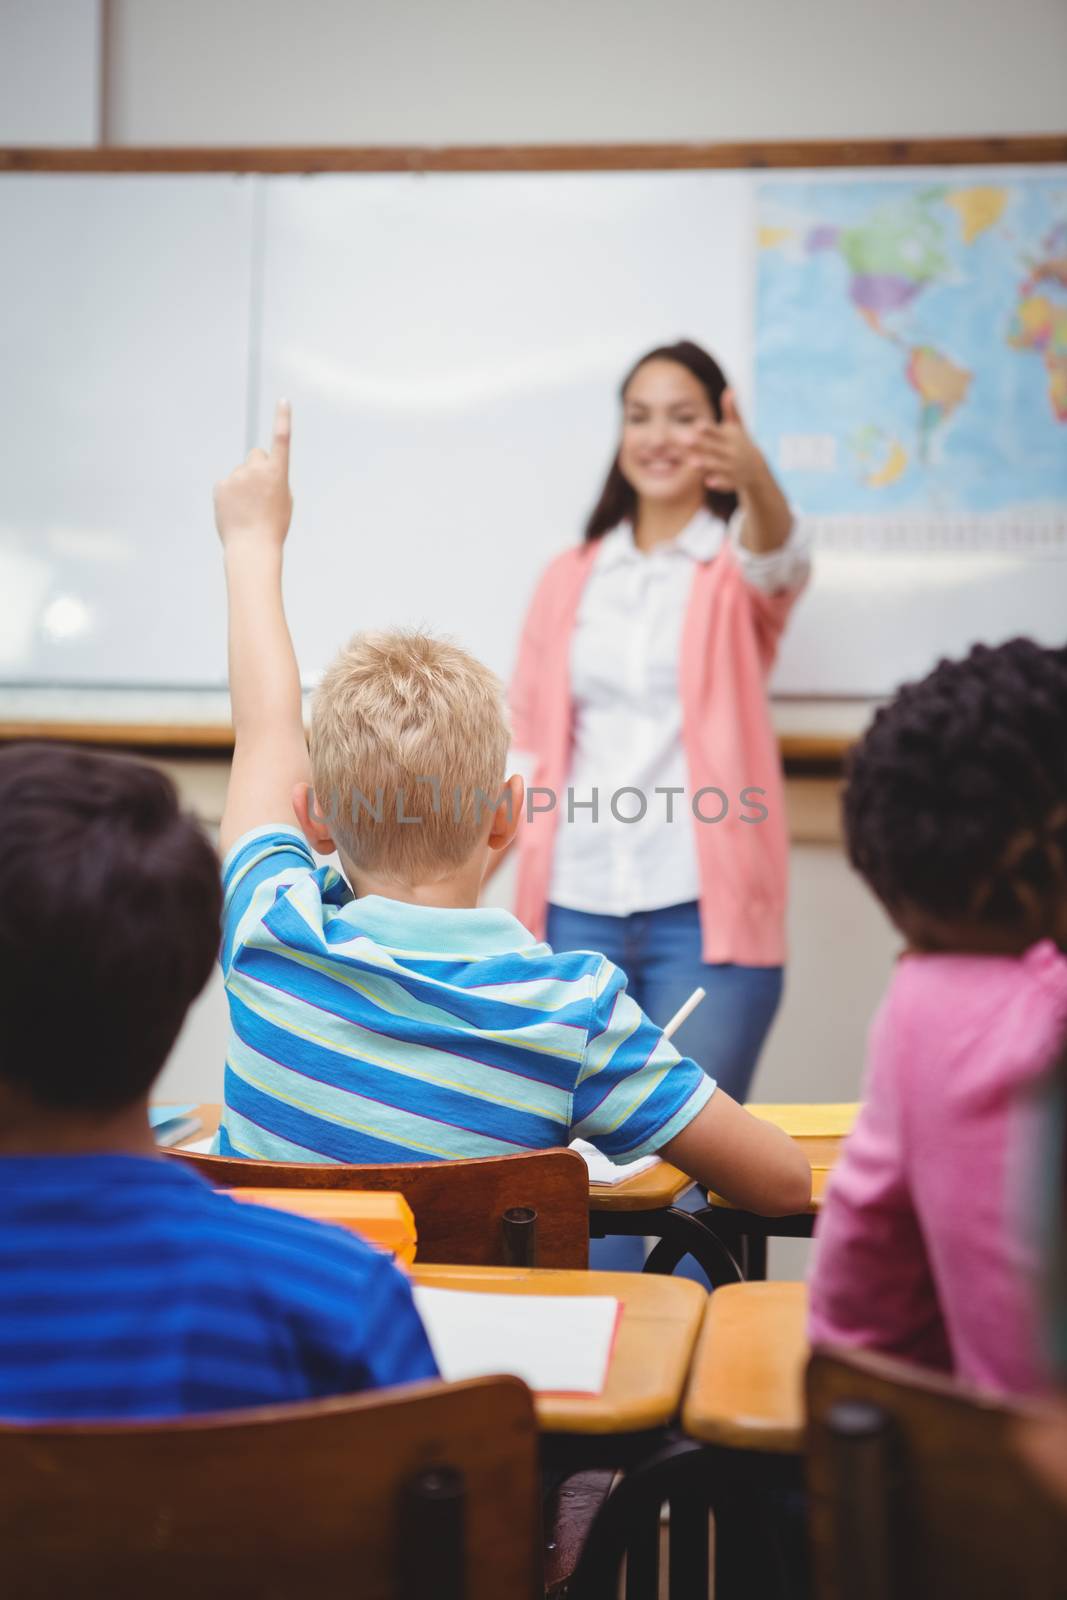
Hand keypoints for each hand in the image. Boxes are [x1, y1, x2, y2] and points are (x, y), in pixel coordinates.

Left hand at [214, 400, 292, 549]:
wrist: (251, 547)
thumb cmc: (273, 527)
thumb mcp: (284, 502)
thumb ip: (274, 481)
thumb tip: (260, 473)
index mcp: (277, 473)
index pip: (281, 439)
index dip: (283, 419)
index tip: (283, 401)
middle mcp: (256, 469)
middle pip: (255, 455)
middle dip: (256, 468)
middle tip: (258, 493)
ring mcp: (237, 476)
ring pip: (240, 473)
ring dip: (243, 486)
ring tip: (247, 510)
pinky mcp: (221, 485)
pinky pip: (226, 485)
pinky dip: (230, 495)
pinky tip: (235, 512)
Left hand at [688, 389, 764, 493]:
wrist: (758, 469)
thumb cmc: (741, 444)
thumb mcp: (738, 428)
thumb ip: (732, 411)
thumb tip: (730, 390)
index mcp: (730, 437)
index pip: (717, 432)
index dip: (708, 429)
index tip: (697, 425)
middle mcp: (731, 451)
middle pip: (713, 448)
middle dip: (700, 445)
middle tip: (684, 440)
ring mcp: (732, 466)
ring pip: (717, 465)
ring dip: (706, 464)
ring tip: (691, 463)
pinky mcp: (733, 480)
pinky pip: (726, 482)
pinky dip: (719, 483)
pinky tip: (708, 482)